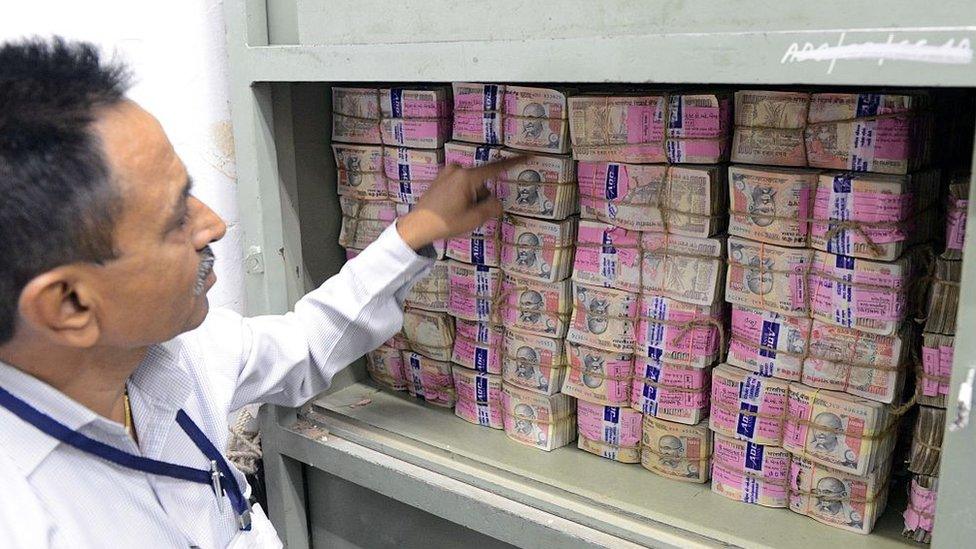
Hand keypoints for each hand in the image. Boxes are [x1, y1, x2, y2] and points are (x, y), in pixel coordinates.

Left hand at [396, 156, 524, 249]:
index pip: (496, 168)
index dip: (514, 162)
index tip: (528, 155)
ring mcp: (447, 172)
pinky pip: (460, 184)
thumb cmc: (446, 222)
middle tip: (469, 214)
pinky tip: (452, 208)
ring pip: (471, 184)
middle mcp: (457, 169)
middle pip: (482, 182)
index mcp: (467, 177)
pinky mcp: (440, 178)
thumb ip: (491, 207)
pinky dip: (462, 195)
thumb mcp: (474, 218)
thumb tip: (496, 202)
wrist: (417, 226)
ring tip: (457, 213)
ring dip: (471, 197)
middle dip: (482, 197)